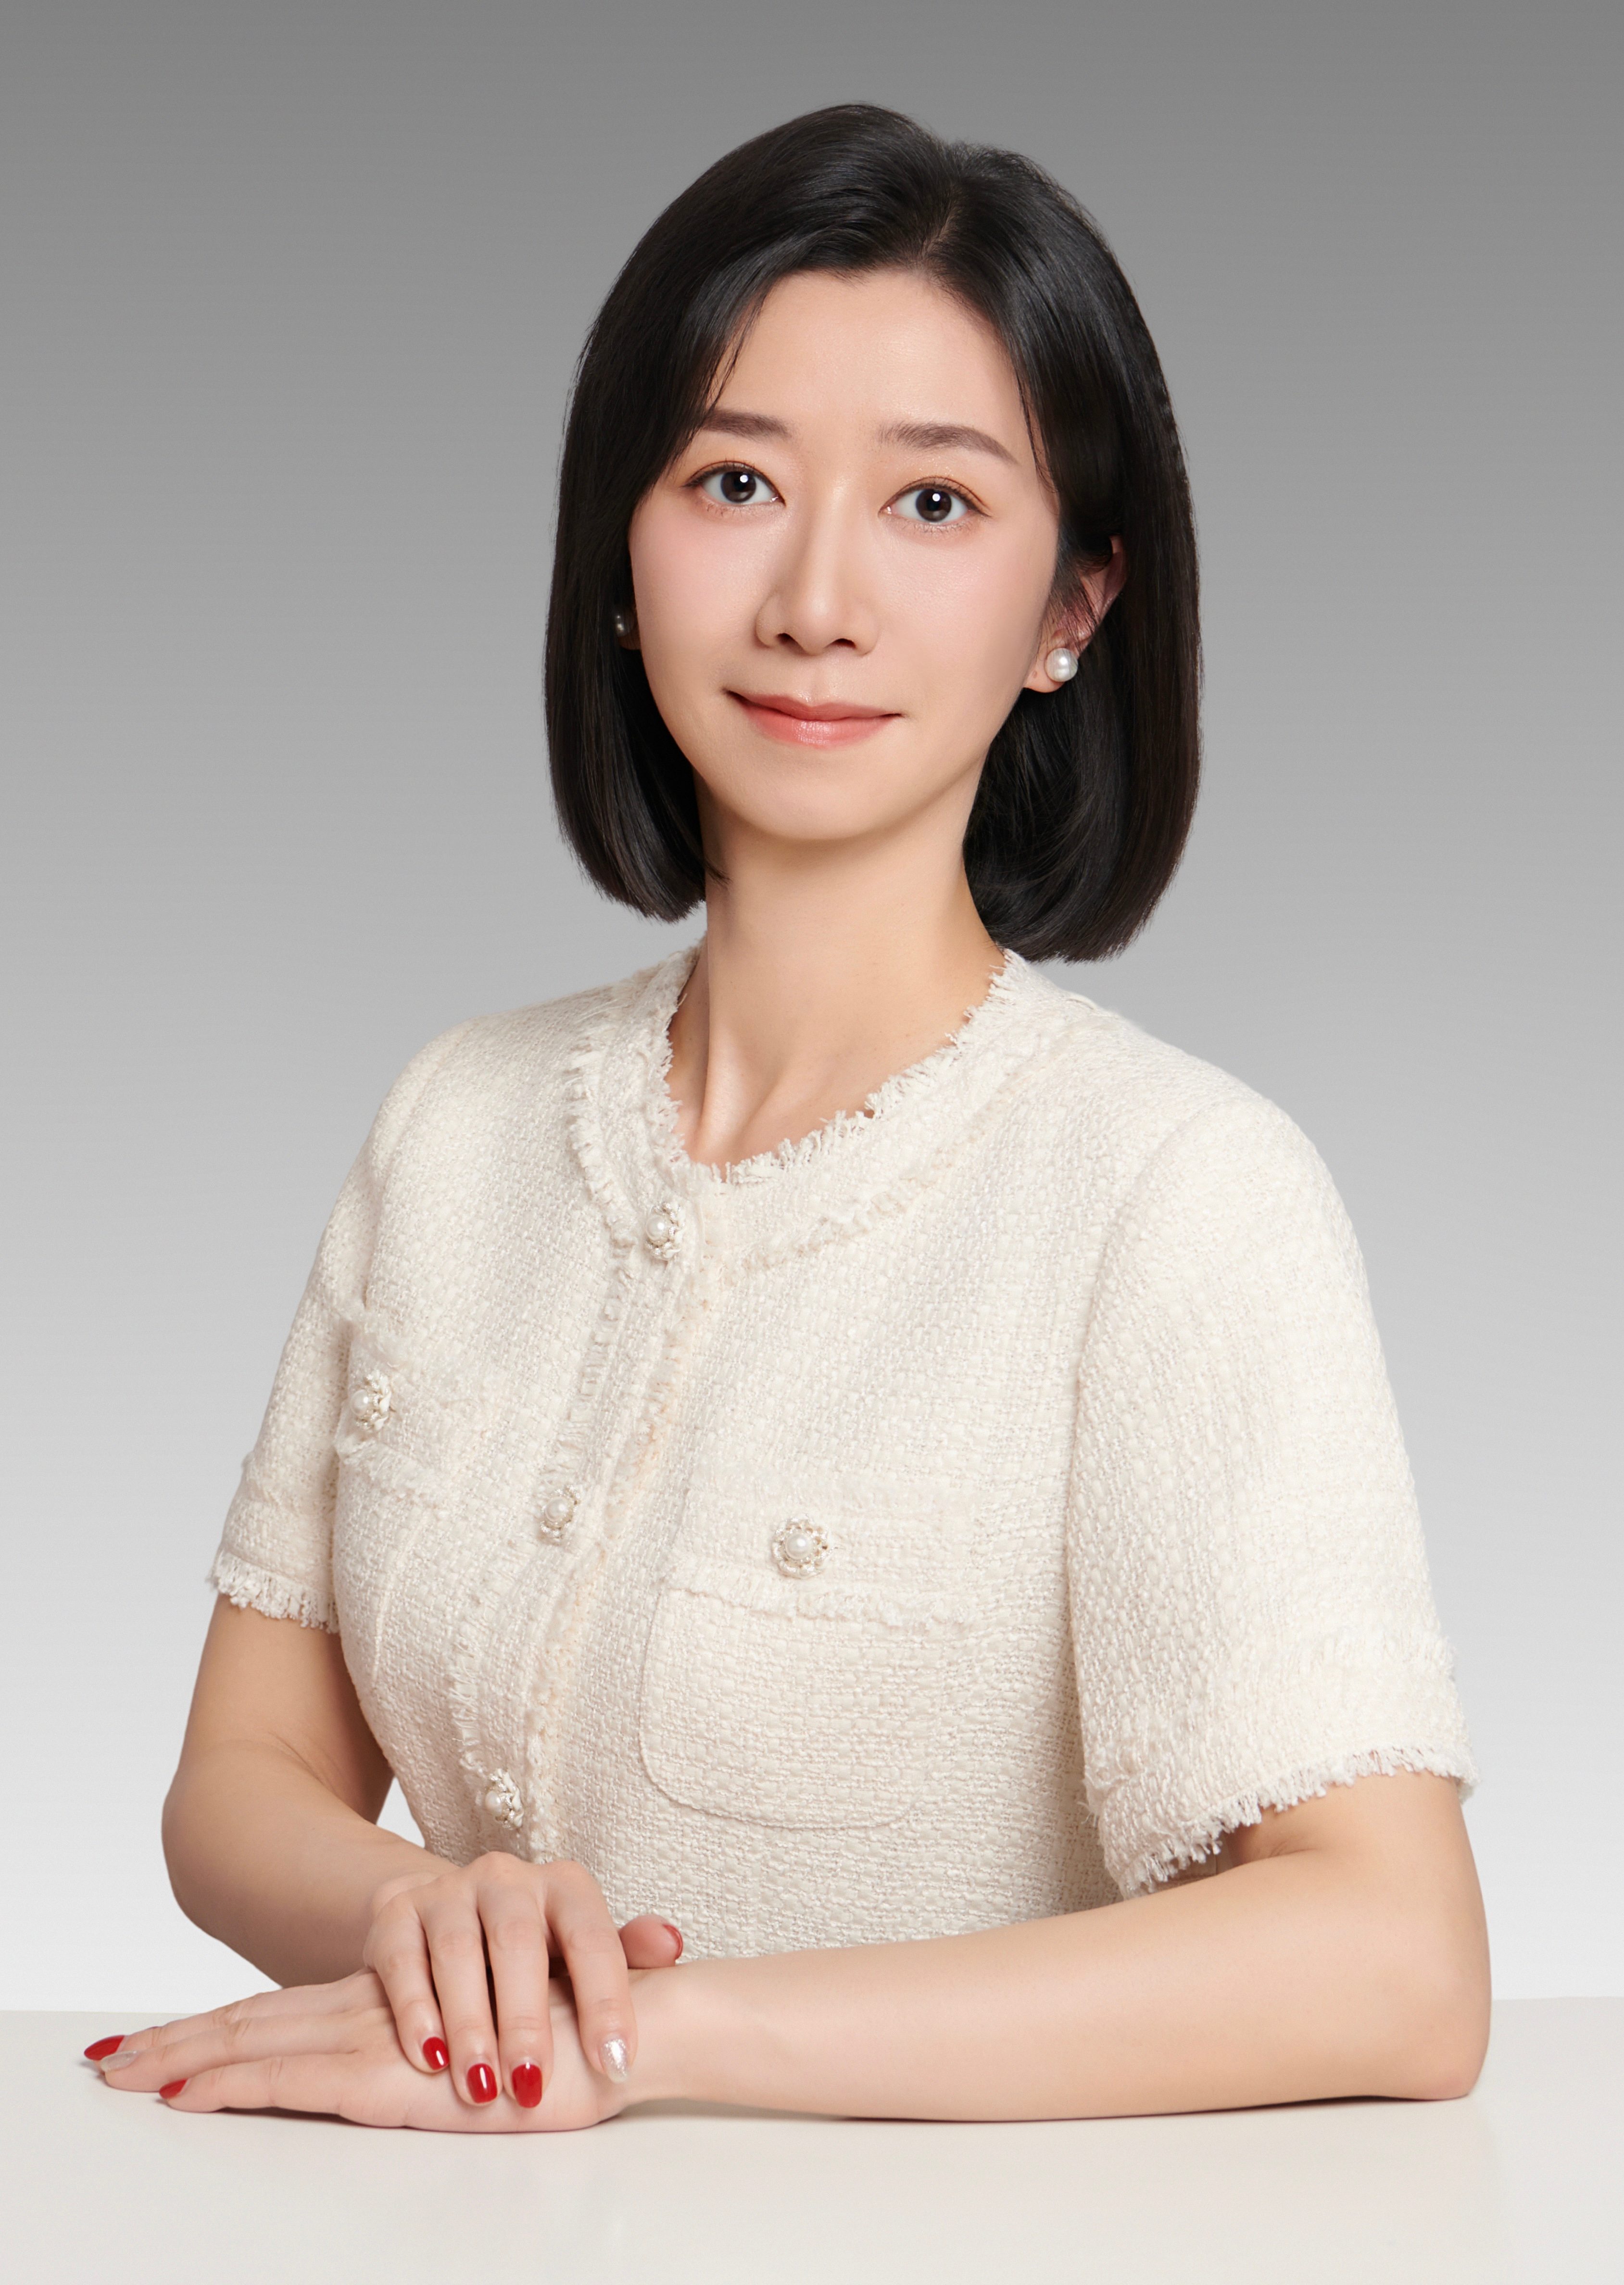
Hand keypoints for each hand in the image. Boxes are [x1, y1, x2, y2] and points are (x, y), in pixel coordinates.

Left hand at [90, 1968, 639, 2130]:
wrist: (628, 2027)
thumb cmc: (579, 2037)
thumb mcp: (507, 2041)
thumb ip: (468, 2034)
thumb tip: (460, 2050)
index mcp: (399, 2003)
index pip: (293, 2014)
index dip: (230, 2025)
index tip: (169, 2042)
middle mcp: (378, 2010)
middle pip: (260, 2022)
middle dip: (185, 2041)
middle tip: (114, 2060)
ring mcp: (380, 2038)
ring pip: (260, 2040)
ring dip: (187, 2057)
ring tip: (126, 2073)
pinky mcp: (389, 2072)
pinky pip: (291, 2077)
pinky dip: (229, 2083)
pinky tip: (183, 2094)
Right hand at [361, 1854, 680, 2108]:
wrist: (451, 1917)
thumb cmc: (533, 1952)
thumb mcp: (580, 1953)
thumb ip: (627, 1954)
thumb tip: (671, 1944)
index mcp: (563, 1886)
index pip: (592, 1937)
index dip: (607, 1999)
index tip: (618, 2063)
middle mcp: (506, 1877)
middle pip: (518, 1942)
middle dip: (527, 2020)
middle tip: (533, 2085)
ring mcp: (448, 1890)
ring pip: (458, 1951)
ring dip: (470, 2024)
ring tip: (482, 2086)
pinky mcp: (397, 1910)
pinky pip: (402, 1959)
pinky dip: (415, 2011)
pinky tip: (429, 2059)